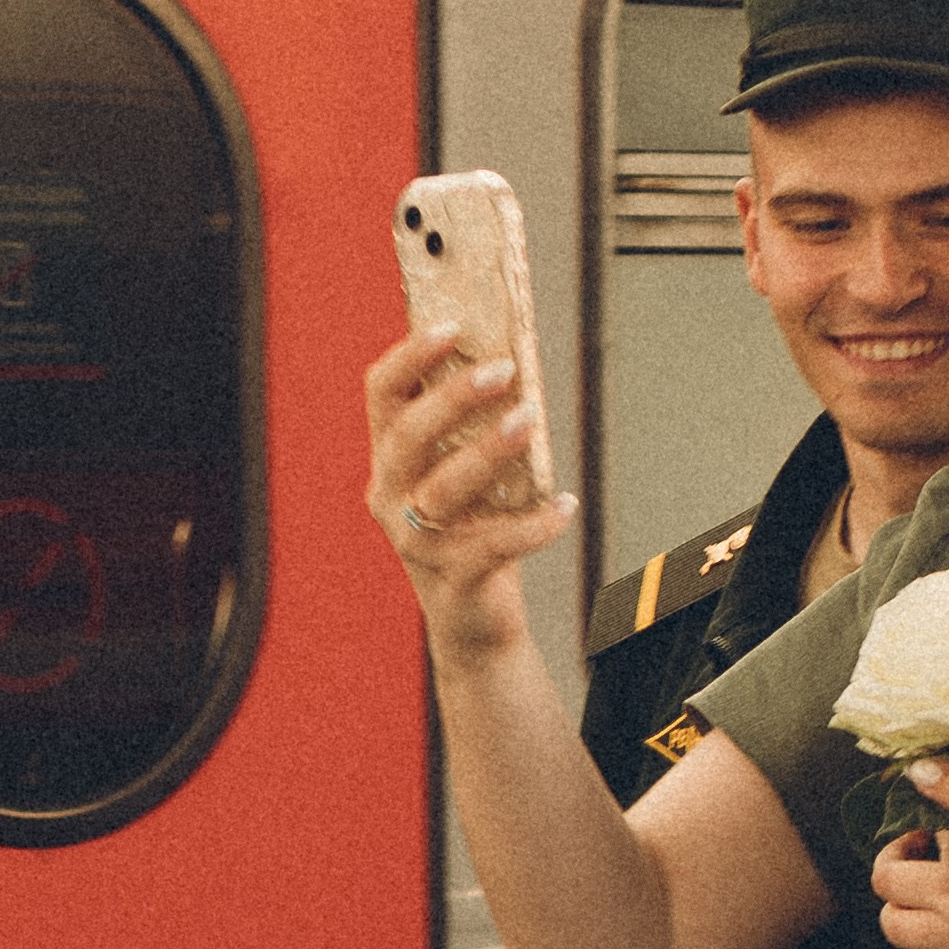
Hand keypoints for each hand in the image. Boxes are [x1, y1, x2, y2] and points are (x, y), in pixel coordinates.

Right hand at [364, 324, 575, 659]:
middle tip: (505, 370)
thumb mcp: (464, 476)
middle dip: (454, 395)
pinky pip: (494, 544)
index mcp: (390, 460)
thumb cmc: (474, 532)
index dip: (411, 355)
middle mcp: (390, 496)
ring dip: (489, 448)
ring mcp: (416, 541)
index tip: (453, 326)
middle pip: (408, 435)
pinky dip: (534, 524)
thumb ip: (475, 431)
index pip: (381, 394)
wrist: (472, 622)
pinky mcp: (452, 577)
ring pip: (444, 487)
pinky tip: (566, 505)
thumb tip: (518, 365)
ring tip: (531, 419)